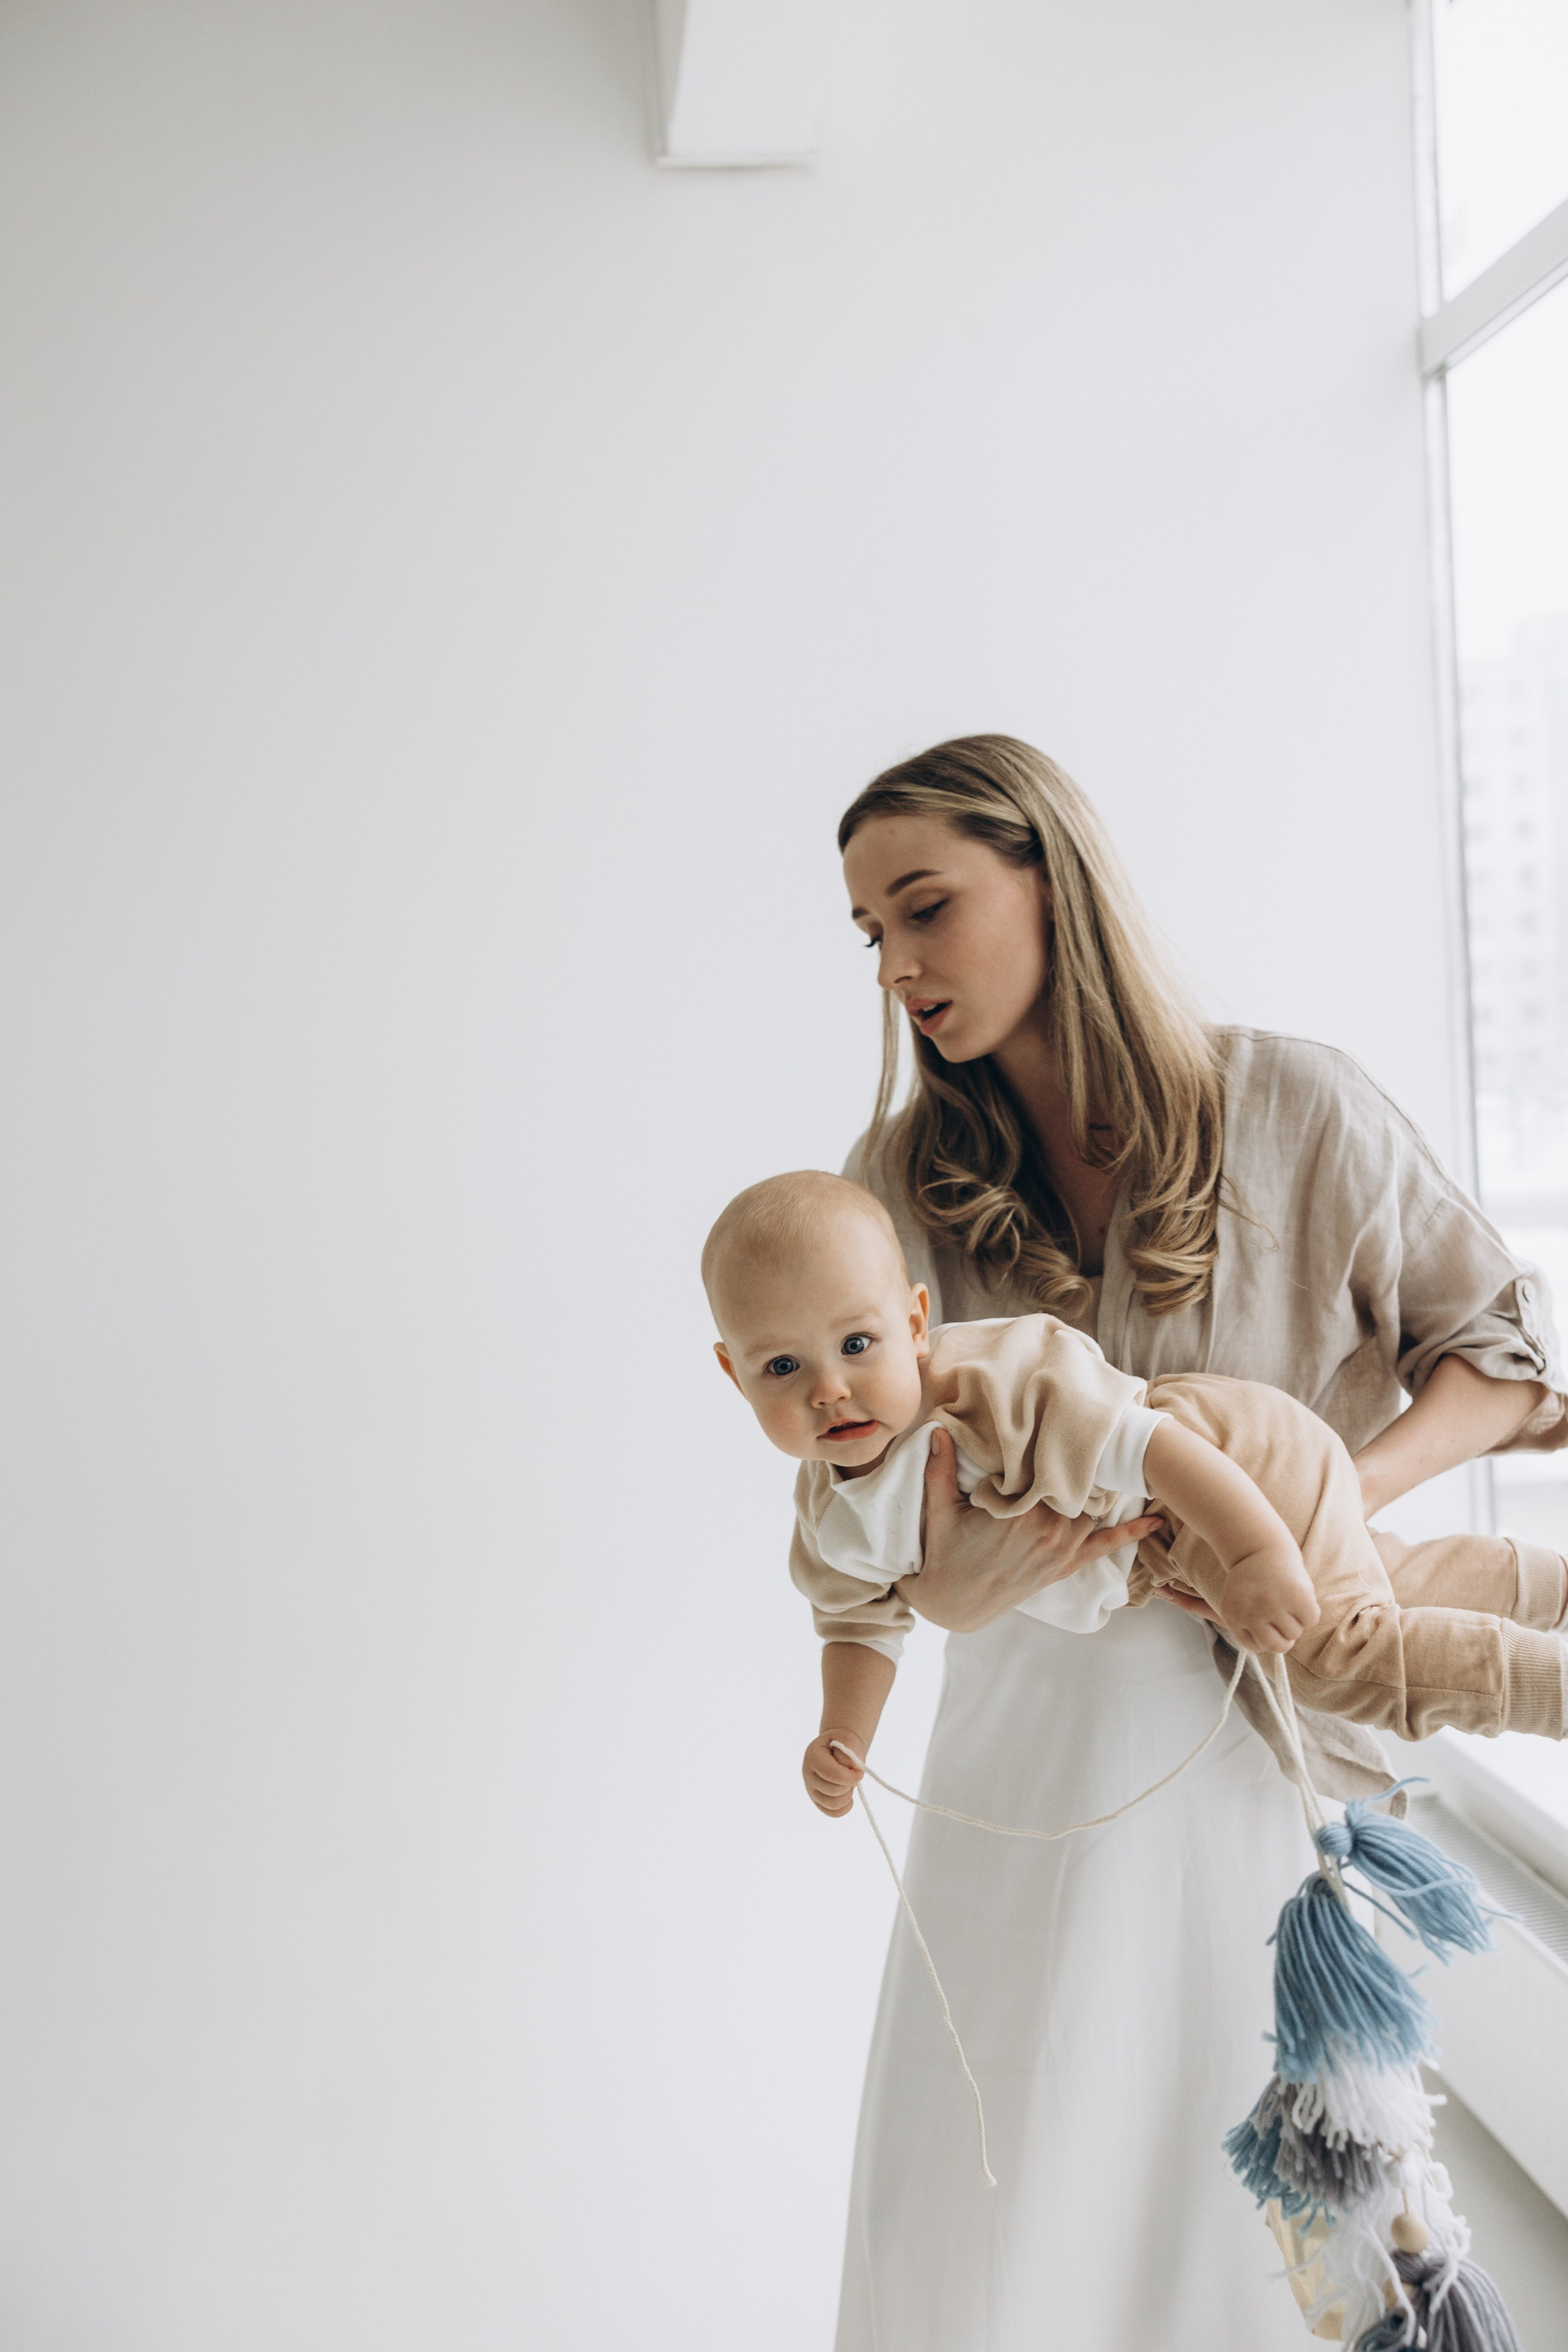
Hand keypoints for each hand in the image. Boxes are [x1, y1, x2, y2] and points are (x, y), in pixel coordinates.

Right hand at [803, 1731, 863, 1816]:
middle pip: (833, 1790)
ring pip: (834, 1804)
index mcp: (813, 1756)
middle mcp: (808, 1774)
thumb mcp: (847, 1738)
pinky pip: (833, 1813)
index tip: (860, 1772)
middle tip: (854, 1775)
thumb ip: (848, 1753)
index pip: (831, 1773)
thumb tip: (850, 1774)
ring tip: (850, 1784)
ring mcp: (811, 1789)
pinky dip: (845, 1807)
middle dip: (850, 1784)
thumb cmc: (844, 1742)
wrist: (838, 1747)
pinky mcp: (818, 1801)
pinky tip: (848, 1795)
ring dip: (848, 1795)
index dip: (849, 1776)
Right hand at [902, 1428, 1162, 1633]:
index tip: (1072, 1421)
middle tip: (1102, 1432)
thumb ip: (939, 1469)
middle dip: (1087, 1462)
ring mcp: (1060, 1549)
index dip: (1061, 1446)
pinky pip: (1104, 1546)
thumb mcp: (938, 1509)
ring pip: (1093, 1508)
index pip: (1051, 1469)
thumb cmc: (946, 1554)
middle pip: (1079, 1485)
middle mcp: (1047, 1529)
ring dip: (1103, 1488)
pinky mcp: (1064, 1566)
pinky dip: (1130, 1534)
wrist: (954, 1604)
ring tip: (1122, 1459)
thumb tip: (936, 1429)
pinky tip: (1154, 1521)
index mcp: (1019, 1511)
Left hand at [1216, 1543, 1319, 1654]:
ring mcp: (1273, 1605)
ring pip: (1295, 1633)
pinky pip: (1311, 1620)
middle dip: (1284, 1636)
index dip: (1266, 1636)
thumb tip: (1274, 1648)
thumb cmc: (1252, 1578)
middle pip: (1278, 1646)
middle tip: (1283, 1617)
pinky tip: (1300, 1596)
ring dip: (1296, 1620)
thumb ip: (1248, 1627)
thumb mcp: (1237, 1602)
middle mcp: (1251, 1613)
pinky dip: (1310, 1611)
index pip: (1256, 1647)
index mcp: (1233, 1616)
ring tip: (1287, 1599)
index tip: (1268, 1622)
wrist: (1260, 1544)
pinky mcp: (1296, 1596)